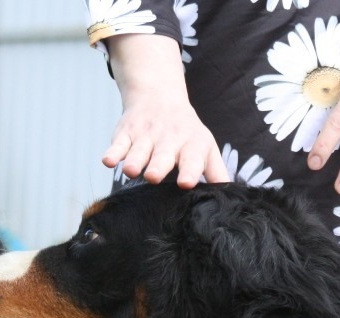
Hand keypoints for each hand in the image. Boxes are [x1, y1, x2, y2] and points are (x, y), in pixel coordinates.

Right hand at [104, 34, 229, 187]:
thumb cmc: (186, 132)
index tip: (186, 183)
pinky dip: (112, 151)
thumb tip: (230, 199)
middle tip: (153, 176)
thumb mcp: (206, 148)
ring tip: (130, 170)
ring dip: (134, 160)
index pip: (192, 160)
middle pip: (162, 156)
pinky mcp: (126, 133)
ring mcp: (146, 136)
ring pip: (138, 150)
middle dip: (157, 166)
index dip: (189, 171)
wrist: (159, 95)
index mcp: (192, 145)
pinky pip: (118, 143)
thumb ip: (216, 173)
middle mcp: (169, 140)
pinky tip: (108, 161)